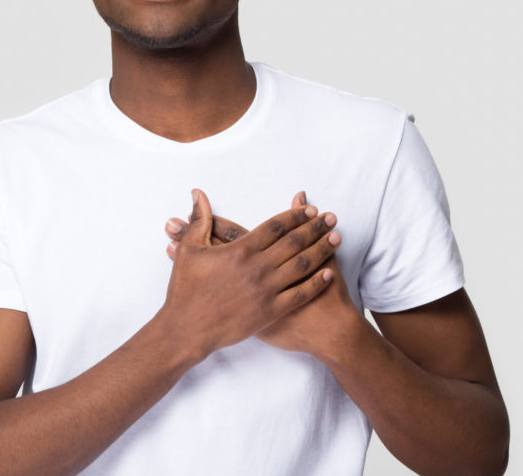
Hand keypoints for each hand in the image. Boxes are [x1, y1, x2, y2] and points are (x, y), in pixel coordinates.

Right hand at [158, 189, 337, 361]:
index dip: (294, 215)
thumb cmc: (186, 290)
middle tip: (330, 218)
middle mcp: (258, 268)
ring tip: (336, 237)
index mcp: (240, 250)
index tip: (309, 208)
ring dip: (322, 249)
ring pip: (302, 265)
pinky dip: (316, 283)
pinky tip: (328, 272)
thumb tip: (198, 194)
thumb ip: (199, 220)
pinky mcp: (271, 311)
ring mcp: (267, 290)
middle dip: (315, 227)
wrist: (187, 330)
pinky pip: (300, 295)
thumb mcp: (189, 250)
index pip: (275, 226)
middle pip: (294, 242)